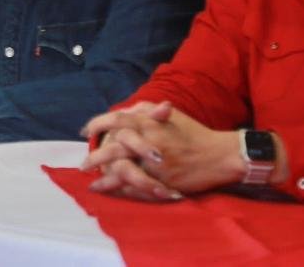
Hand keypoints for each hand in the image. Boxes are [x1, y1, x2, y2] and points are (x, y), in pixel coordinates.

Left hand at [81, 101, 243, 199]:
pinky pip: (138, 188)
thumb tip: (123, 111)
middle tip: (83, 165)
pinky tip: (114, 193)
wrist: (220, 155)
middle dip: (95, 158)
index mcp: (149, 122)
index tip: (85, 132)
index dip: (97, 124)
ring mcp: (156, 164)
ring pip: (123, 172)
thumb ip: (145, 110)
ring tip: (93, 186)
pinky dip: (124, 191)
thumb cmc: (193, 133)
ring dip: (105, 180)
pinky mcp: (164, 181)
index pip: (116, 119)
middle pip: (113, 149)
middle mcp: (150, 141)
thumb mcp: (170, 115)